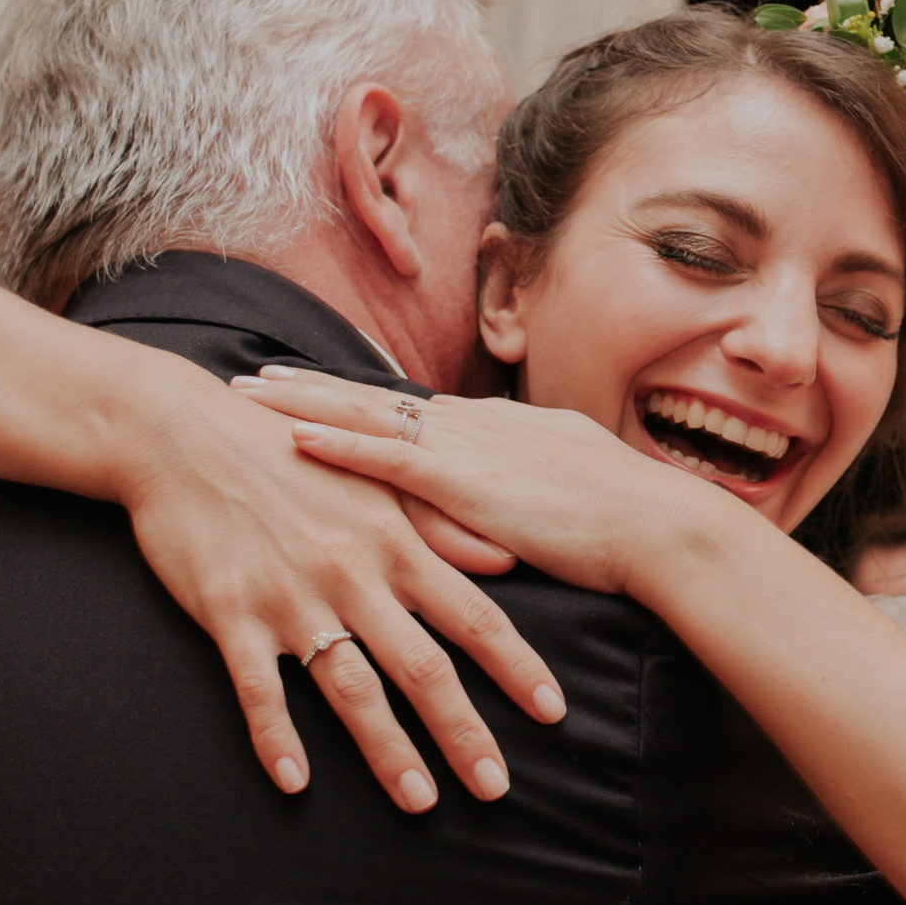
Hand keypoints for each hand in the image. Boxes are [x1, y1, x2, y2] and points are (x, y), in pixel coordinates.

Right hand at [122, 383, 565, 812]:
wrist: (184, 433)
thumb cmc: (289, 453)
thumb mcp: (374, 481)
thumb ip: (441, 528)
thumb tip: (507, 562)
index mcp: (394, 543)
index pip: (473, 617)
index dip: (516, 668)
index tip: (553, 712)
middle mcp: (353, 576)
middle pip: (422, 667)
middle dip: (463, 732)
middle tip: (496, 789)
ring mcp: (291, 597)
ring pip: (350, 689)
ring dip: (388, 750)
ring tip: (420, 802)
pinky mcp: (230, 612)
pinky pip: (258, 688)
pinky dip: (276, 737)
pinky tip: (294, 783)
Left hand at [230, 366, 712, 596]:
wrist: (658, 527)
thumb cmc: (623, 519)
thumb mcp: (564, 487)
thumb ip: (524, 484)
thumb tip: (506, 490)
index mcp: (494, 428)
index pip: (407, 407)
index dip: (352, 396)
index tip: (306, 387)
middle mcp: (472, 426)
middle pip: (372, 398)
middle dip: (307, 387)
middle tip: (249, 378)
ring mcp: (468, 450)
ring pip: (366, 417)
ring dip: (302, 405)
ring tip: (246, 395)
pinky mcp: (467, 484)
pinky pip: (388, 459)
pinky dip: (339, 445)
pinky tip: (294, 439)